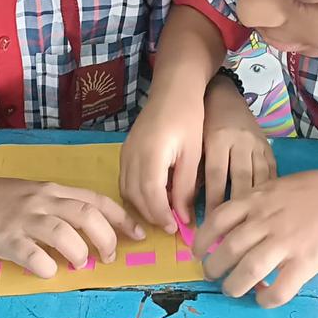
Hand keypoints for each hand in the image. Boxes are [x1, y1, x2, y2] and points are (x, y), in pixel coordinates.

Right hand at [0, 176, 144, 277]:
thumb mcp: (30, 193)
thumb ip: (56, 206)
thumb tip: (86, 228)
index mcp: (52, 190)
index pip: (96, 200)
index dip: (122, 218)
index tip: (139, 234)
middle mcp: (41, 200)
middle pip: (87, 214)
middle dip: (106, 237)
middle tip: (108, 257)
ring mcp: (22, 217)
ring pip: (63, 231)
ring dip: (79, 250)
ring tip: (80, 264)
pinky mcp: (3, 237)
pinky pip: (30, 252)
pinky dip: (45, 265)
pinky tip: (48, 272)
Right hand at [120, 93, 203, 231]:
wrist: (174, 89)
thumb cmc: (189, 118)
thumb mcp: (192, 154)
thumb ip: (185, 187)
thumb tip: (183, 218)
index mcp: (151, 155)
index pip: (151, 196)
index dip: (161, 216)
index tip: (175, 228)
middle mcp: (131, 156)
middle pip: (135, 197)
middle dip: (152, 215)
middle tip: (171, 225)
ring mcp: (125, 153)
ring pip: (127, 191)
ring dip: (143, 206)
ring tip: (163, 213)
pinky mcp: (125, 150)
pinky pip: (125, 180)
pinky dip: (136, 194)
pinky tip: (154, 196)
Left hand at [195, 170, 317, 307]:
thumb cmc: (308, 192)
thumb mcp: (273, 186)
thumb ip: (251, 203)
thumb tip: (225, 227)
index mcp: (257, 200)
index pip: (218, 219)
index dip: (202, 239)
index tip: (197, 251)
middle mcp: (267, 221)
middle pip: (229, 249)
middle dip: (213, 267)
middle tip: (211, 274)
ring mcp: (286, 242)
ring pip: (249, 271)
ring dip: (233, 286)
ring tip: (230, 289)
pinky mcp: (305, 262)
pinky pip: (279, 289)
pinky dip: (266, 298)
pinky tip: (262, 297)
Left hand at [203, 76, 277, 215]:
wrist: (224, 96)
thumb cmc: (203, 123)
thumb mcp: (195, 142)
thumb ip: (196, 172)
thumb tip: (190, 207)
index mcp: (219, 139)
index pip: (216, 177)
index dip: (212, 203)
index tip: (207, 227)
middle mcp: (241, 141)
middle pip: (241, 180)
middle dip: (236, 208)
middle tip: (231, 235)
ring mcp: (258, 144)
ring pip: (260, 178)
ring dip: (255, 203)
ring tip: (251, 229)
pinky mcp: (269, 147)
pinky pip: (272, 173)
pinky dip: (269, 192)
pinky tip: (267, 210)